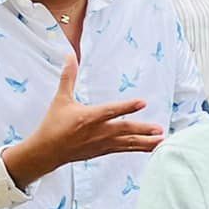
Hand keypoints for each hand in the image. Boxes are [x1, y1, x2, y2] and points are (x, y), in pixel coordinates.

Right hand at [8, 54, 164, 178]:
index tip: (143, 103)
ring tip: (161, 141)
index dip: (127, 107)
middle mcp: (98, 132)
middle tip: (159, 129)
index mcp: (88, 117)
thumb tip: (70, 56)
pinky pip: (124, 149)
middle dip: (143, 130)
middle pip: (124, 130)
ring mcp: (102, 144)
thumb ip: (69, 77)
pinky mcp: (103, 151)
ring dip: (145, 142)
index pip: (111, 111)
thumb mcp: (60, 99)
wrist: (47, 151)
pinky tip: (149, 148)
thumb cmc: (53, 125)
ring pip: (127, 143)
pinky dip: (138, 148)